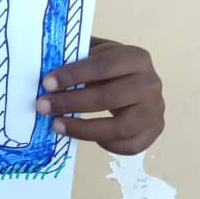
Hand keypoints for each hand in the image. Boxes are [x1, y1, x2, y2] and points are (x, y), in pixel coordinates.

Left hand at [35, 38, 163, 153]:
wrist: (140, 80)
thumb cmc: (111, 66)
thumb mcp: (97, 52)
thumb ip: (76, 57)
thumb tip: (44, 65)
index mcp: (136, 58)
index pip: (102, 66)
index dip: (73, 75)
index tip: (47, 84)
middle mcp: (151, 83)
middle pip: (109, 98)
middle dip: (71, 103)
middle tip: (44, 107)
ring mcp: (155, 110)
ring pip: (120, 127)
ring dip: (83, 129)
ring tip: (56, 125)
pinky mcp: (155, 131)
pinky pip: (129, 145)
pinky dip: (105, 144)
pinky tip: (84, 135)